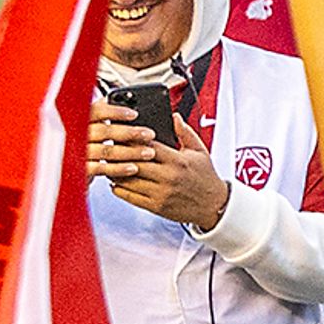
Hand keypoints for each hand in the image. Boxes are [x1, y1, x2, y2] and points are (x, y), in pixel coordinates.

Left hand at [87, 110, 228, 231]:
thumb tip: (173, 116)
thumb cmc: (206, 177)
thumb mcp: (200, 151)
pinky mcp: (156, 207)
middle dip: (119, 154)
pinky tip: (116, 180)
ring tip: (109, 163)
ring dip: (115, 171)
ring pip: (128, 180)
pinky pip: (130, 196)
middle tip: (109, 147)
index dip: (131, 139)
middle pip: (133, 162)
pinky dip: (118, 188)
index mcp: (178, 161)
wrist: (214, 206)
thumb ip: (185, 133)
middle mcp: (168, 177)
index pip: (146, 146)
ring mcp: (160, 193)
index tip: (122, 134)